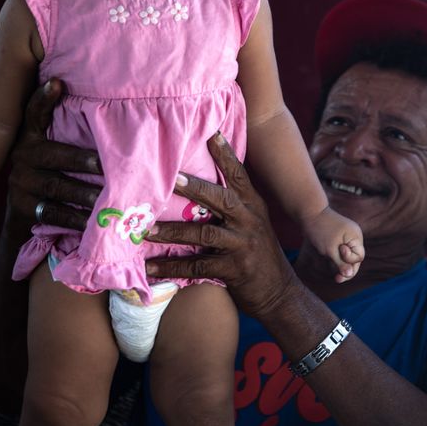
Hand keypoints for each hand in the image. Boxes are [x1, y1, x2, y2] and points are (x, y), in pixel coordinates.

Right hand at [7, 78, 100, 232]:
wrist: (23, 214)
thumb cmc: (48, 171)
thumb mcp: (48, 144)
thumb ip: (58, 121)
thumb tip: (63, 84)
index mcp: (29, 137)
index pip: (34, 113)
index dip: (43, 98)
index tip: (57, 83)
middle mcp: (21, 157)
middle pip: (54, 155)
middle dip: (82, 160)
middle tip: (108, 166)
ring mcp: (20, 184)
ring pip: (56, 187)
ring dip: (84, 193)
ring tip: (107, 198)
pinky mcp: (23, 208)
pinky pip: (54, 212)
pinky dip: (76, 218)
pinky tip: (95, 221)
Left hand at [144, 132, 300, 324]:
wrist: (279, 293)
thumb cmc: (258, 253)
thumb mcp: (253, 223)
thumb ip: (233, 204)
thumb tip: (198, 183)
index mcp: (253, 205)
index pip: (238, 175)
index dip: (225, 153)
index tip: (211, 132)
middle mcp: (249, 220)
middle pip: (220, 198)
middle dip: (194, 186)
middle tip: (169, 178)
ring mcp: (242, 244)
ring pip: (204, 233)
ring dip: (173, 231)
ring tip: (147, 230)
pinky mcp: (234, 269)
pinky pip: (197, 266)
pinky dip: (171, 267)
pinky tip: (151, 268)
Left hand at [303, 207, 364, 282]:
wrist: (309, 213)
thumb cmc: (320, 230)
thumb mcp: (330, 250)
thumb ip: (341, 263)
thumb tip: (350, 274)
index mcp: (356, 236)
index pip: (359, 257)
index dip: (349, 260)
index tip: (338, 252)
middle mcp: (354, 237)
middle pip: (355, 258)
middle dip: (347, 268)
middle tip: (337, 279)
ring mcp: (347, 237)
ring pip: (348, 257)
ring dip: (342, 266)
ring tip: (336, 278)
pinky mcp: (340, 239)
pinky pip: (342, 253)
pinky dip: (338, 260)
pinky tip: (333, 270)